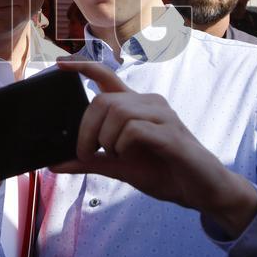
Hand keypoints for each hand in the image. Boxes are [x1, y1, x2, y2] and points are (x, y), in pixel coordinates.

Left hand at [52, 60, 256, 237]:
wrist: (201, 191)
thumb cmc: (163, 172)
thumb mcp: (118, 168)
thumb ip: (89, 162)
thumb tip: (54, 163)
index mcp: (136, 108)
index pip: (106, 77)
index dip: (82, 67)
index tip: (59, 65)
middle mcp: (149, 104)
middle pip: (103, 100)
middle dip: (87, 129)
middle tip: (86, 153)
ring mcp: (162, 117)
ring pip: (118, 112)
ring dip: (106, 138)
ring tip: (113, 156)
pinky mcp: (171, 135)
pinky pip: (135, 130)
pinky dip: (123, 145)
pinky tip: (128, 156)